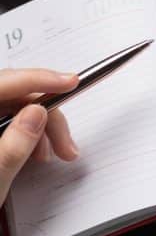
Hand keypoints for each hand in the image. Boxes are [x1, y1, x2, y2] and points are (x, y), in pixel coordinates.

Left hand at [0, 69, 79, 203]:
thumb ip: (13, 146)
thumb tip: (36, 114)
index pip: (4, 83)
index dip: (39, 80)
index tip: (70, 82)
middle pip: (11, 95)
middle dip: (46, 116)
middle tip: (66, 144)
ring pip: (11, 108)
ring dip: (39, 128)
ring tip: (51, 156)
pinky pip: (5, 121)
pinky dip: (25, 134)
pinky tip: (33, 152)